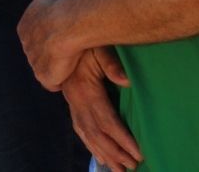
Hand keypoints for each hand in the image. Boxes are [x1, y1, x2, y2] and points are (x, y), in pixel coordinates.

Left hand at [19, 0, 85, 90]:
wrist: (66, 23)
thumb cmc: (59, 6)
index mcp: (24, 28)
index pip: (35, 37)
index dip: (49, 39)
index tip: (62, 37)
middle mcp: (26, 46)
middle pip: (38, 54)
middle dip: (51, 54)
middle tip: (68, 51)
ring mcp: (33, 63)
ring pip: (45, 68)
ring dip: (57, 67)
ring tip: (72, 61)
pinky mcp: (43, 77)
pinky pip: (52, 83)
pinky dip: (60, 80)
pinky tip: (71, 72)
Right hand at [61, 47, 139, 171]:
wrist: (60, 39)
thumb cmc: (85, 43)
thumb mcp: (98, 48)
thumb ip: (111, 63)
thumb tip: (127, 82)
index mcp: (85, 90)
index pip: (106, 121)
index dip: (122, 139)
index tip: (138, 153)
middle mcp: (76, 101)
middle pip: (96, 134)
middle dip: (115, 152)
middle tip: (132, 166)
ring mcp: (72, 103)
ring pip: (87, 135)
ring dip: (104, 153)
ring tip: (119, 169)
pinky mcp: (71, 103)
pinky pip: (79, 129)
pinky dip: (90, 146)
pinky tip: (100, 157)